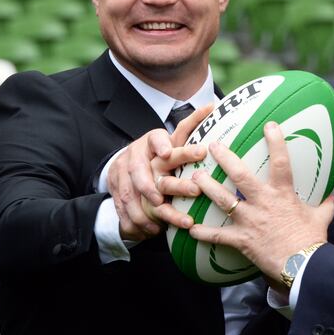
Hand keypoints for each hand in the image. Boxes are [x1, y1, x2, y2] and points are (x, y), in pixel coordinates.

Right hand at [110, 104, 212, 240]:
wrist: (120, 168)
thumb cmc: (158, 153)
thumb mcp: (171, 138)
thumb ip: (190, 125)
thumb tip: (214, 105)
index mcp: (152, 143)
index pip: (157, 139)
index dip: (162, 145)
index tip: (168, 153)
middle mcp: (139, 159)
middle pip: (150, 171)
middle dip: (174, 183)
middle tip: (196, 190)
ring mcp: (127, 178)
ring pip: (142, 196)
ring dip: (163, 211)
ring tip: (185, 220)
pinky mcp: (123, 196)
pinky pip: (133, 212)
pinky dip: (148, 222)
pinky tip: (163, 230)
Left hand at [189, 122, 333, 282]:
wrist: (302, 265)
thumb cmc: (311, 240)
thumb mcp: (321, 219)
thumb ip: (325, 206)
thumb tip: (333, 198)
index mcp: (283, 194)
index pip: (281, 162)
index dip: (275, 141)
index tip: (269, 125)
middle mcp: (263, 202)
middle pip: (240, 175)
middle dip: (225, 158)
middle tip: (213, 146)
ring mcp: (250, 220)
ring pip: (223, 200)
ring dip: (207, 187)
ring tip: (195, 177)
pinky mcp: (241, 240)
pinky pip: (218, 235)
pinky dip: (204, 233)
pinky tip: (191, 228)